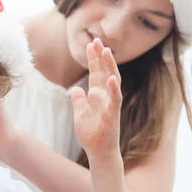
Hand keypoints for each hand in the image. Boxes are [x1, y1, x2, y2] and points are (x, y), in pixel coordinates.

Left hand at [70, 38, 121, 157]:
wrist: (98, 152)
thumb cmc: (91, 134)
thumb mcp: (80, 114)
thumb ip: (79, 100)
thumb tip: (76, 89)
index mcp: (98, 96)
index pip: (96, 73)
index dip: (93, 59)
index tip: (90, 43)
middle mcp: (106, 97)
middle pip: (104, 72)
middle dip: (100, 56)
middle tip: (96, 40)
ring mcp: (111, 105)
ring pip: (112, 81)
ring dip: (109, 66)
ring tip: (106, 51)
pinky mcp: (113, 115)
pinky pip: (115, 100)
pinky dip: (114, 89)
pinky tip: (112, 78)